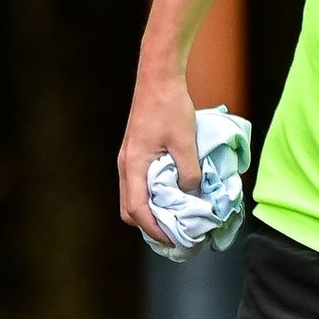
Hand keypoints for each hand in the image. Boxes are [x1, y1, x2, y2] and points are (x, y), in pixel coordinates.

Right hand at [117, 57, 201, 247]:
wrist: (158, 77)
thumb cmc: (170, 106)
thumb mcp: (186, 142)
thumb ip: (189, 172)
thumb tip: (192, 195)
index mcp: (134, 165)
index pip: (137, 210)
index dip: (153, 230)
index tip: (172, 241)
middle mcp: (126, 165)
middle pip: (129, 209)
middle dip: (149, 226)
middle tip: (174, 235)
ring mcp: (129, 159)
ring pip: (133, 197)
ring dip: (151, 212)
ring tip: (174, 220)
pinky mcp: (136, 152)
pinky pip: (139, 184)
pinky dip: (152, 197)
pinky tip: (172, 196)